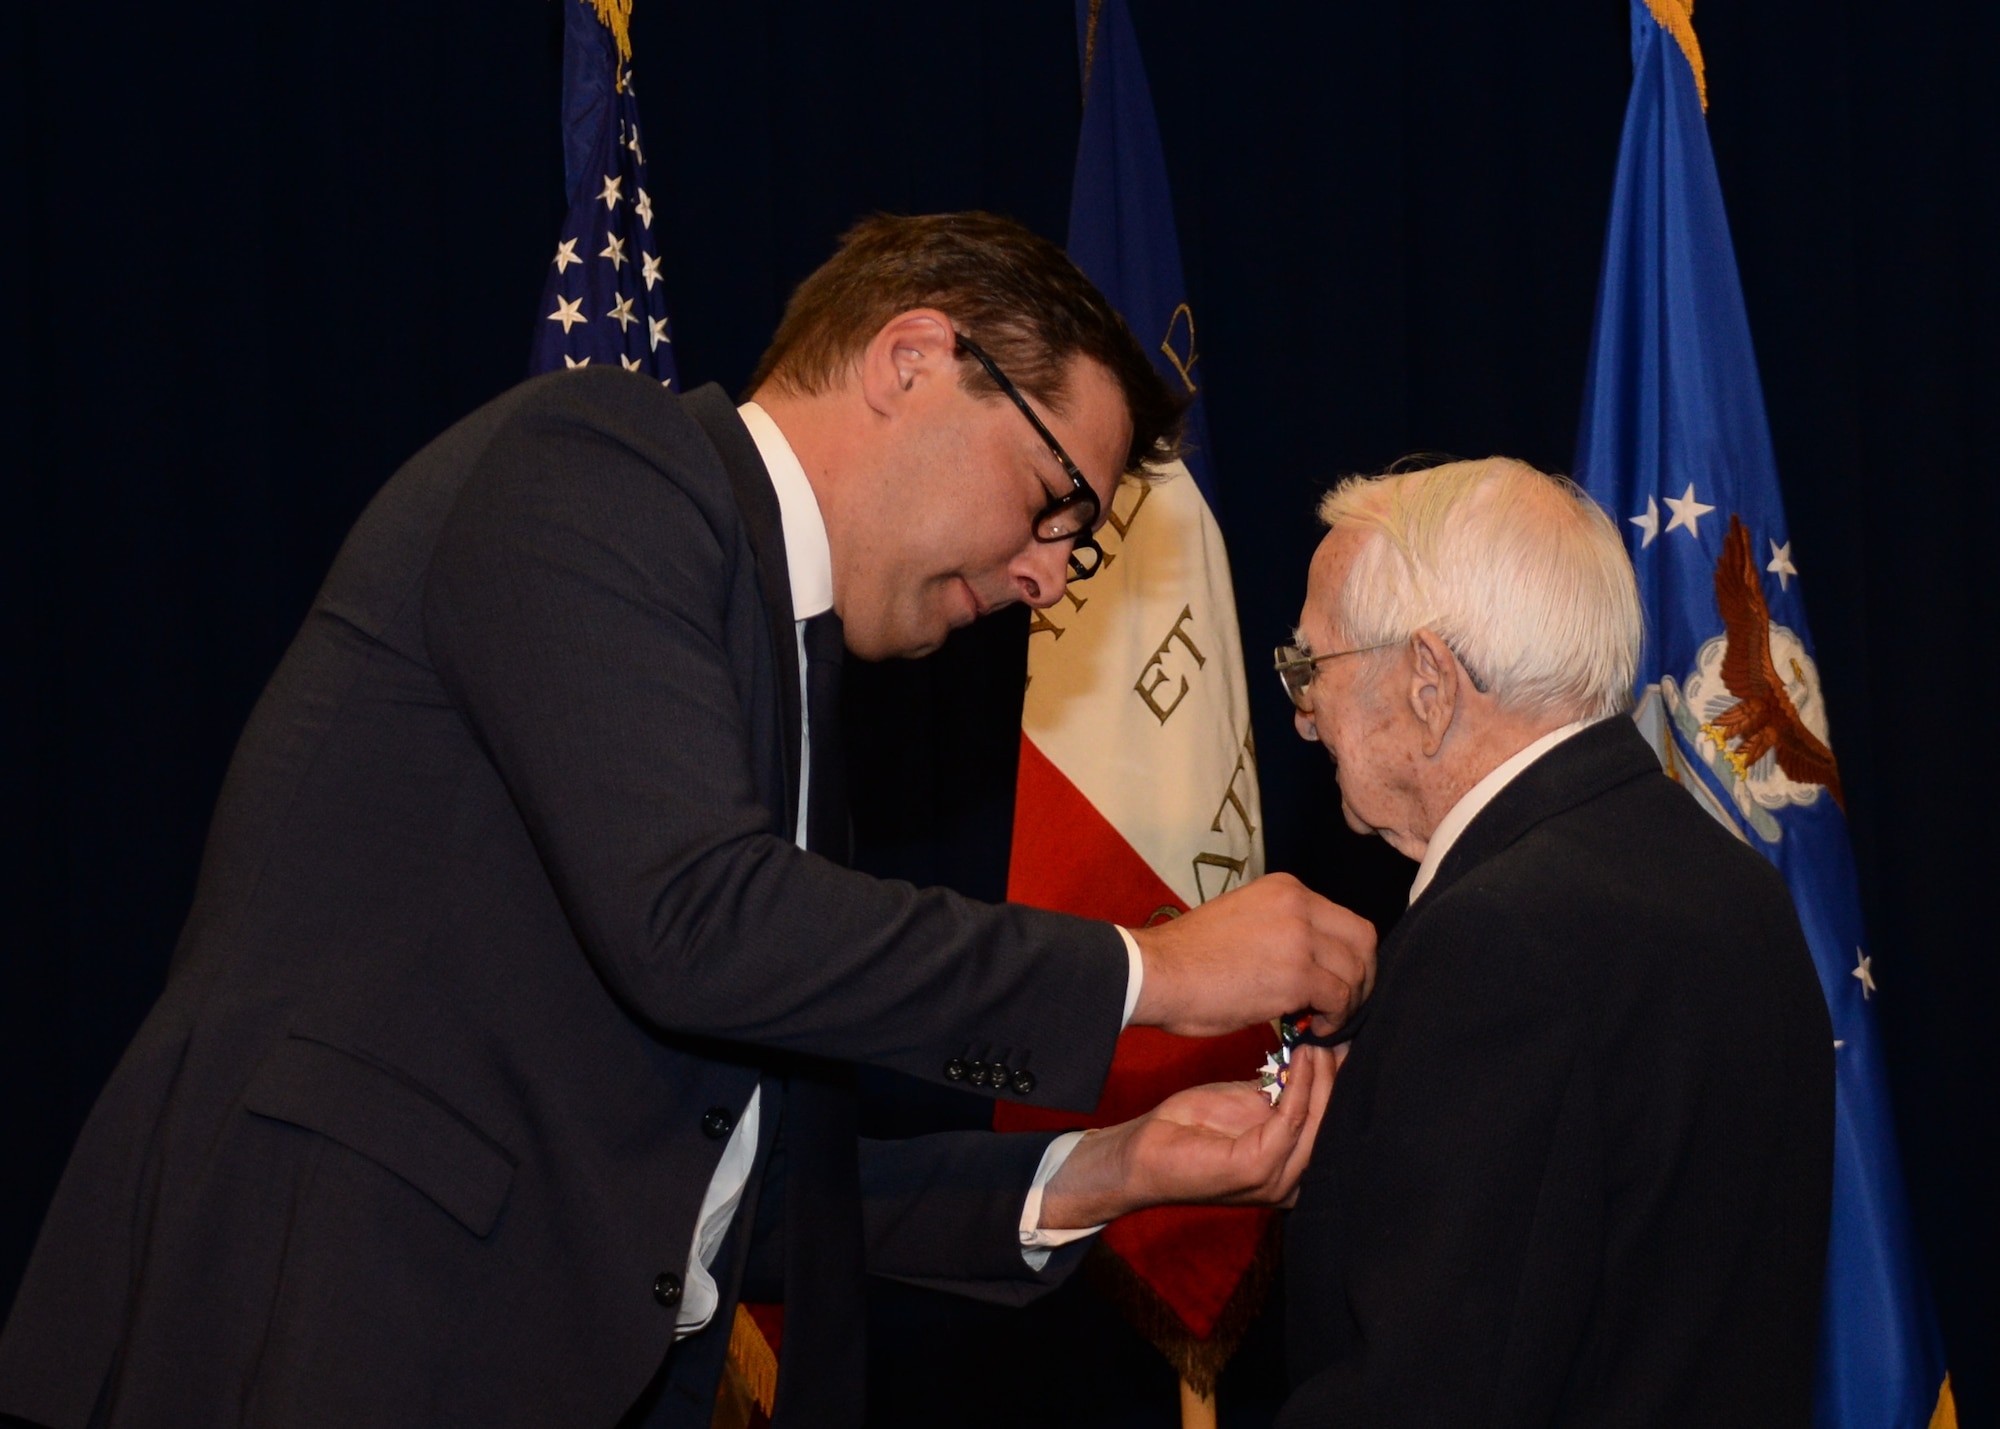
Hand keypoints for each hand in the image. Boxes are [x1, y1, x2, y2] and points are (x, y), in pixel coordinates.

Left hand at [1038, 1044, 1342, 1228]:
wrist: (1144, 1152)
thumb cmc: (1194, 1127)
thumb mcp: (1250, 1103)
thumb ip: (1285, 1090)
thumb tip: (1321, 1053)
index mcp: (1296, 1168)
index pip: (1334, 1125)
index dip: (1344, 1083)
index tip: (1348, 1043)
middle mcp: (1296, 1181)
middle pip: (1333, 1123)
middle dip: (1339, 1077)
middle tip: (1340, 1035)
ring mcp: (1279, 1180)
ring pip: (1318, 1121)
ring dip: (1322, 1077)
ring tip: (1321, 1040)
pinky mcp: (1258, 1169)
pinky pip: (1290, 1120)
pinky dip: (1299, 1085)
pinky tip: (1301, 1057)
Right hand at [1128, 873, 1375, 1037]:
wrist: (1156, 972)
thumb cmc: (1188, 956)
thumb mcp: (1243, 922)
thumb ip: (1282, 932)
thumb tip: (1312, 966)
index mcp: (1285, 888)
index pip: (1344, 919)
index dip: (1349, 955)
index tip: (1338, 980)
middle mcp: (1299, 904)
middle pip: (1363, 940)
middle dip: (1362, 977)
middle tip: (1346, 1004)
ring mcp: (1299, 937)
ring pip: (1355, 972)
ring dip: (1348, 1004)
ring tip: (1323, 1021)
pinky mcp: (1297, 974)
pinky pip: (1340, 999)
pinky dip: (1335, 1020)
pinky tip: (1314, 1029)